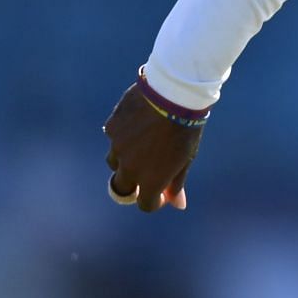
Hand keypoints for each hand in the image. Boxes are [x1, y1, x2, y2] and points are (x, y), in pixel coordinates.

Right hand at [102, 83, 202, 211]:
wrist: (175, 93)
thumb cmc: (186, 127)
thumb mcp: (186, 157)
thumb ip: (177, 182)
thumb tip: (177, 204)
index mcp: (151, 179)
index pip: (146, 204)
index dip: (154, 201)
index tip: (162, 193)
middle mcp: (130, 167)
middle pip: (121, 188)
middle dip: (132, 185)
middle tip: (144, 173)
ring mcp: (117, 147)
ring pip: (114, 162)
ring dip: (125, 159)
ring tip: (144, 143)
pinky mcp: (111, 127)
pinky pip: (113, 138)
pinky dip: (123, 136)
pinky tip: (138, 124)